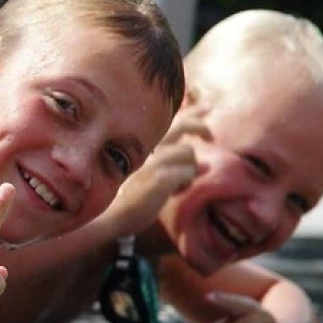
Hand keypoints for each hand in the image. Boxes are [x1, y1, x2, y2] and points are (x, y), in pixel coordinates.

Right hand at [106, 104, 211, 235]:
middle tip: (210, 137)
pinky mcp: (160, 177)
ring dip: (190, 169)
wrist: (112, 216)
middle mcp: (147, 147)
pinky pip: (188, 172)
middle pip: (183, 125)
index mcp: (143, 144)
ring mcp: (153, 161)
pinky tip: (175, 192)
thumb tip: (207, 165)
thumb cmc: (132, 196)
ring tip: (180, 185)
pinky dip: (186, 182)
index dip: (192, 111)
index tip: (208, 107)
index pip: (171, 119)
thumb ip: (176, 165)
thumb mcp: (151, 174)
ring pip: (189, 153)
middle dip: (200, 127)